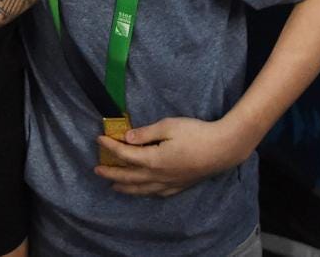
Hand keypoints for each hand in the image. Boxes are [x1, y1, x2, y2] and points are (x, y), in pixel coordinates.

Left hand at [95, 116, 250, 196]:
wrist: (222, 149)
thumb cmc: (195, 133)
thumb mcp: (169, 126)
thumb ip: (146, 133)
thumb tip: (126, 139)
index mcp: (153, 159)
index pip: (125, 155)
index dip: (110, 147)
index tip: (99, 139)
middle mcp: (158, 176)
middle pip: (129, 176)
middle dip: (111, 172)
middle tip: (97, 170)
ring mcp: (169, 183)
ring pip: (141, 189)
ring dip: (125, 187)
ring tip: (114, 186)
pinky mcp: (179, 186)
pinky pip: (156, 193)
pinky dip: (144, 192)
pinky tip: (144, 191)